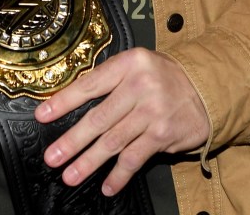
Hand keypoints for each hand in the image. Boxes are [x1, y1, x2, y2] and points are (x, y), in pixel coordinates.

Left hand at [34, 47, 209, 195]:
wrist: (206, 88)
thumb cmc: (164, 77)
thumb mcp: (138, 65)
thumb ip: (111, 80)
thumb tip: (72, 103)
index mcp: (128, 63)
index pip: (90, 84)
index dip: (64, 101)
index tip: (42, 115)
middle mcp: (139, 85)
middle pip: (98, 117)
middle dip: (72, 141)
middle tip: (52, 156)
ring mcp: (152, 111)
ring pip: (113, 141)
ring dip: (89, 162)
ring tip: (71, 175)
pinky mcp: (163, 134)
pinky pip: (135, 158)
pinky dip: (119, 175)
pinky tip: (107, 186)